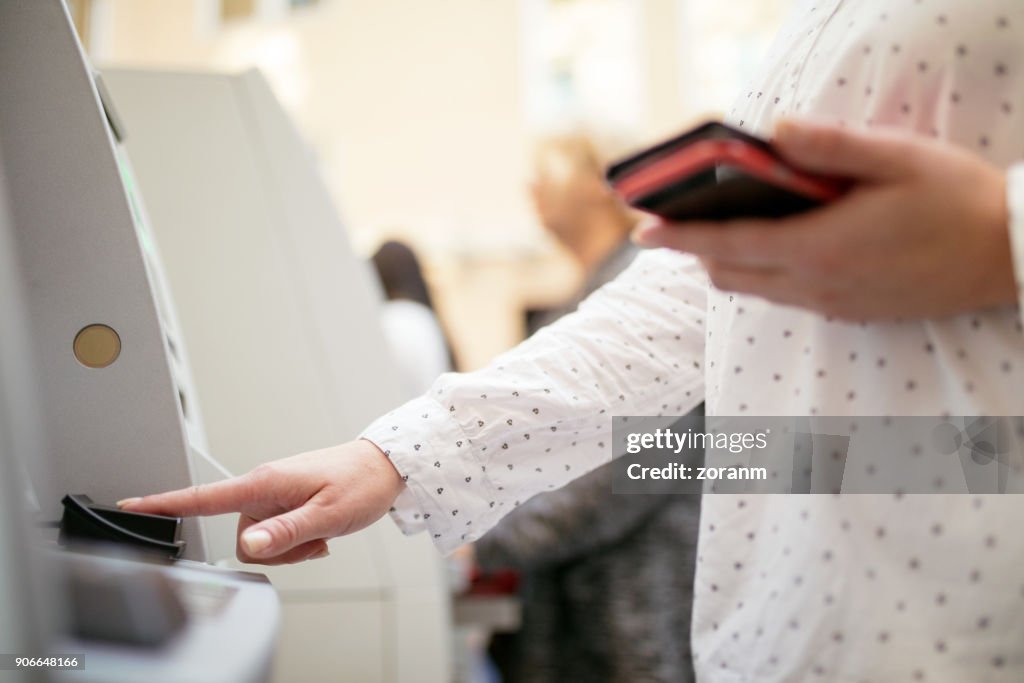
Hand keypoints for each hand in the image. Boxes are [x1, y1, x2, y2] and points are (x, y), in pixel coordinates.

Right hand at [118, 440, 403, 564]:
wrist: (384, 467)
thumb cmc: (360, 483)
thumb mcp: (327, 515)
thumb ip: (285, 533)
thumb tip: (247, 545)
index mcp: (265, 482)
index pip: (204, 497)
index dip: (164, 503)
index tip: (129, 505)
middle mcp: (263, 485)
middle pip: (242, 538)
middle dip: (275, 550)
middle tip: (312, 538)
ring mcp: (274, 493)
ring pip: (261, 541)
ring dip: (290, 546)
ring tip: (321, 530)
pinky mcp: (284, 500)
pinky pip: (277, 534)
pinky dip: (297, 540)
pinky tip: (320, 531)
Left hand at [634, 118, 1016, 319]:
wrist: (1011, 257)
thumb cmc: (957, 201)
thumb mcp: (897, 159)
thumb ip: (830, 146)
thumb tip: (776, 132)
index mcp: (819, 247)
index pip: (726, 245)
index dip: (679, 237)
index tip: (642, 229)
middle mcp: (817, 285)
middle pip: (730, 273)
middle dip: (697, 250)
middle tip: (678, 221)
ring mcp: (833, 305)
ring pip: (756, 289)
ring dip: (730, 261)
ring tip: (724, 227)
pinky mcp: (850, 313)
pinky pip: (787, 296)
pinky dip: (765, 273)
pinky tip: (781, 243)